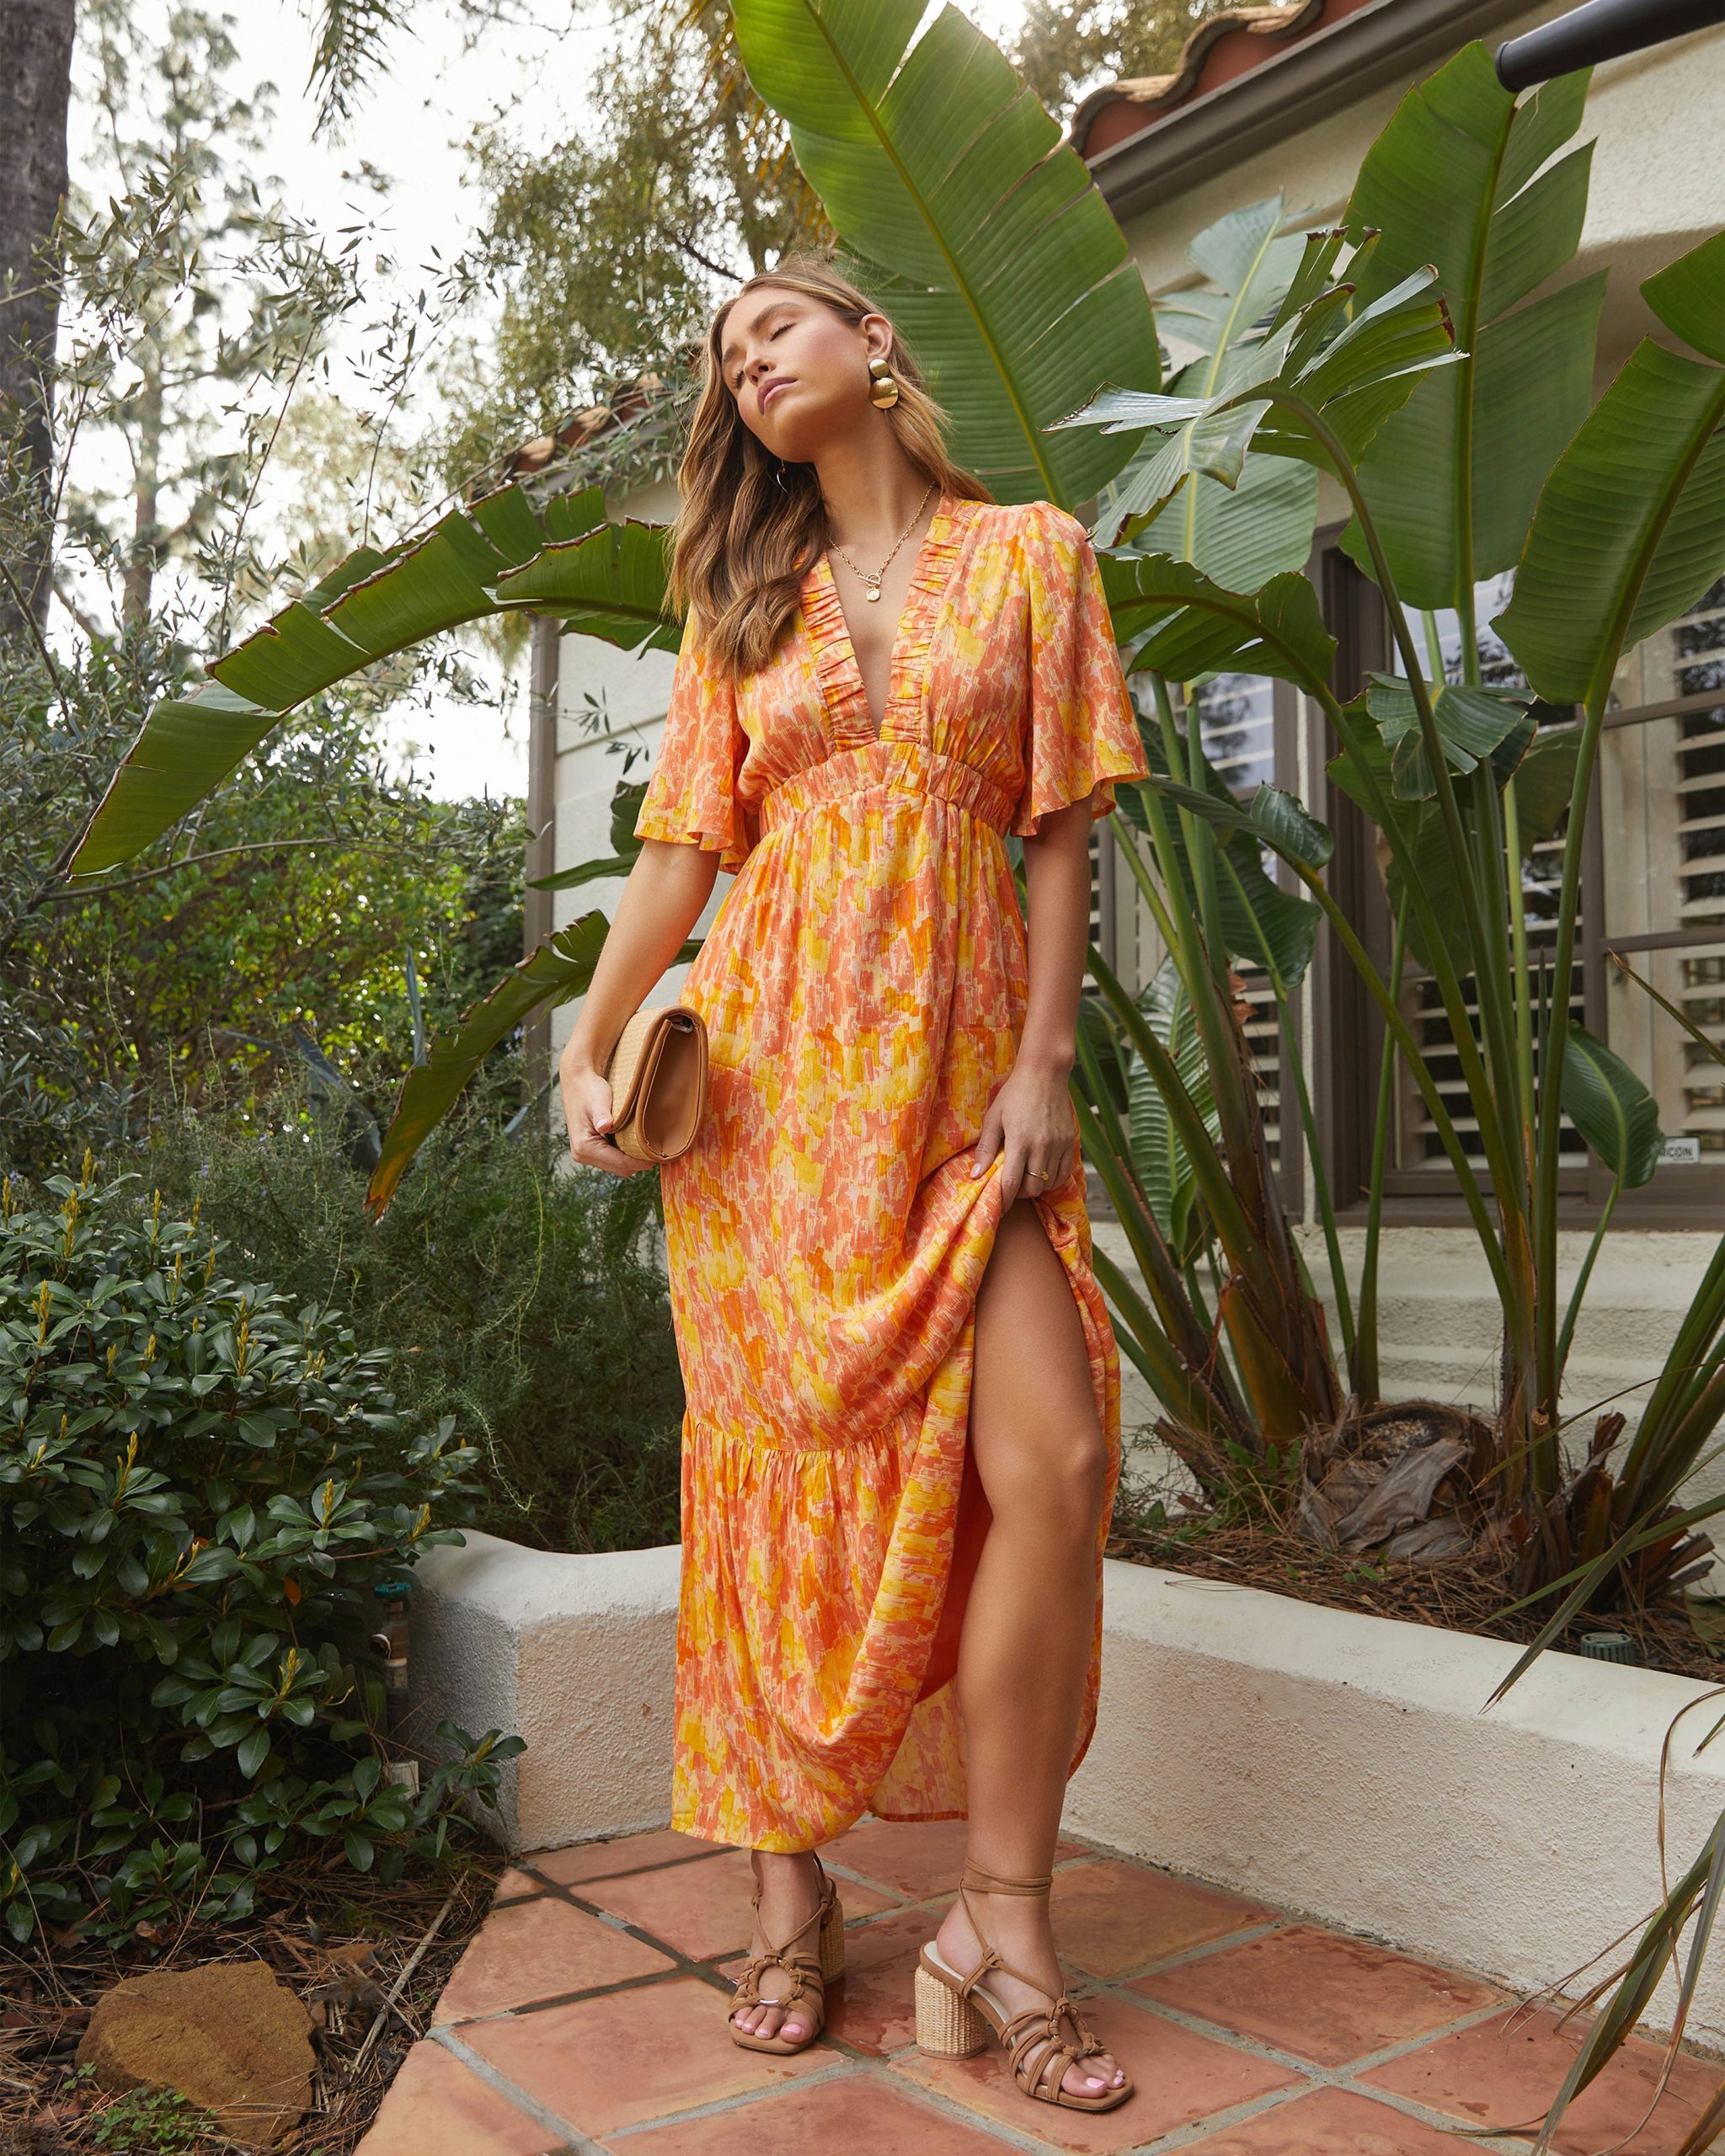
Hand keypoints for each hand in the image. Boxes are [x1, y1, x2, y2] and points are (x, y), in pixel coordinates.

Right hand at [561, 1060, 659, 1177]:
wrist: (578, 1082)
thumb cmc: (590, 1088)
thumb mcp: (598, 1100)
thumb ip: (602, 1114)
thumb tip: (605, 1127)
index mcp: (584, 1147)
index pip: (619, 1164)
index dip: (641, 1162)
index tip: (658, 1154)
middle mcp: (582, 1155)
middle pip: (619, 1169)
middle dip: (639, 1163)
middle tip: (658, 1151)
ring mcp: (585, 1154)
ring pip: (617, 1166)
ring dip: (633, 1159)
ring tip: (649, 1147)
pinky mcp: (590, 1150)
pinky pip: (613, 1159)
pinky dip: (626, 1154)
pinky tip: (637, 1143)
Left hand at [968, 1057, 1073, 1206]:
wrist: (1045, 1073)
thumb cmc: (1014, 1094)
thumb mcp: (994, 1118)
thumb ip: (987, 1148)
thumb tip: (975, 1174)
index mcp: (1020, 1141)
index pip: (1013, 1183)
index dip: (1005, 1201)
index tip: (998, 1209)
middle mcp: (1042, 1146)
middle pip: (1033, 1188)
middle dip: (1020, 1195)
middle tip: (1011, 1188)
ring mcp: (1059, 1144)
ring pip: (1049, 1183)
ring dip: (1036, 1187)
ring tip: (1026, 1179)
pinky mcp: (1070, 1141)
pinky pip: (1064, 1172)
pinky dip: (1053, 1179)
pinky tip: (1042, 1174)